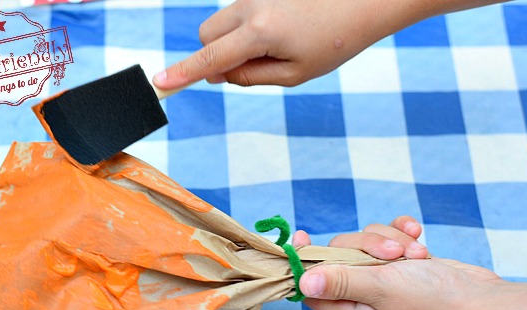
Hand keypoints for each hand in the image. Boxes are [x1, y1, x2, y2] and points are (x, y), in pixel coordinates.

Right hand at [154, 0, 413, 88]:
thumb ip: (250, 76)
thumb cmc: (334, 41)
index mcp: (261, 32)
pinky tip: (283, 26)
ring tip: (277, 43)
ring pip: (222, 20)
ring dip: (234, 39)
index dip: (184, 73)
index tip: (160, 83)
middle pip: (206, 33)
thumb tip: (218, 73)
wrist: (366, 1)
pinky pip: (241, 10)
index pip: (211, 57)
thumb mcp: (295, 74)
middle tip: (244, 68)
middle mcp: (251, 6)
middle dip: (213, 53)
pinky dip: (250, 24)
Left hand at [296, 217, 526, 309]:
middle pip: (340, 255)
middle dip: (366, 245)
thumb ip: (341, 280)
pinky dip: (403, 233)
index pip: (312, 287)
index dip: (303, 263)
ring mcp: (384, 276)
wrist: (481, 300)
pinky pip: (391, 236)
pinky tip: (420, 237)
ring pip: (367, 241)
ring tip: (417, 255)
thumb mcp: (380, 289)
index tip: (301, 235)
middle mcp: (364, 293)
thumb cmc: (432, 302)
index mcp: (351, 308)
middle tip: (393, 255)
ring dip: (391, 240)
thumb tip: (301, 281)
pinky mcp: (403, 262)